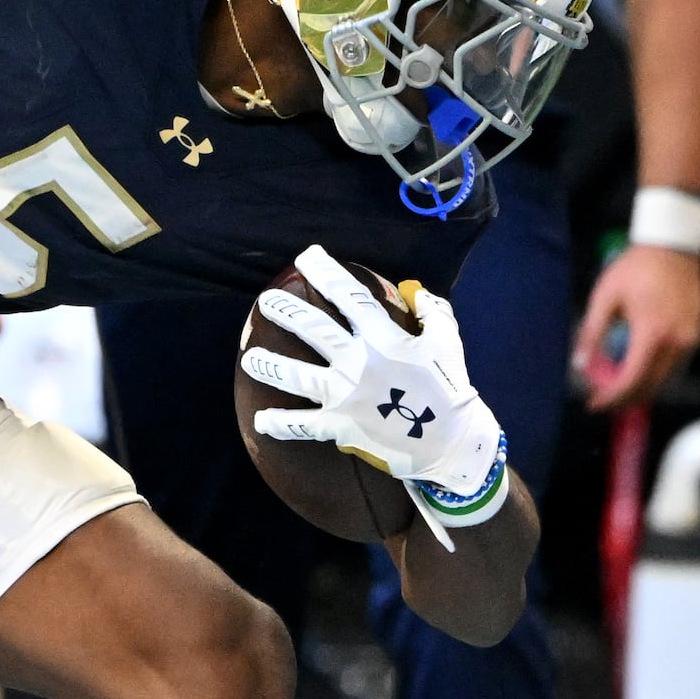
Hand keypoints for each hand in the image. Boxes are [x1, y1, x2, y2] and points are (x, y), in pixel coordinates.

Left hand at [242, 245, 508, 546]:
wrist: (450, 442)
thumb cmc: (450, 389)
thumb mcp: (448, 343)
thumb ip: (433, 313)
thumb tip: (417, 291)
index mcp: (384, 338)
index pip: (349, 296)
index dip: (325, 272)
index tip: (307, 257)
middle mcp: (358, 362)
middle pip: (313, 329)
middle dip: (285, 311)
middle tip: (265, 300)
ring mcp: (345, 394)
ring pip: (296, 376)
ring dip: (270, 366)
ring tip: (249, 358)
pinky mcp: (339, 425)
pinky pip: (302, 424)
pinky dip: (280, 424)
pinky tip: (261, 421)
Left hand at [572, 242, 699, 410]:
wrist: (672, 247)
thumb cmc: (635, 269)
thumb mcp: (604, 298)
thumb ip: (591, 334)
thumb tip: (579, 364)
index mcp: (652, 334)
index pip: (632, 379)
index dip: (611, 396)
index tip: (593, 404)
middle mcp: (676, 342)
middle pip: (651, 385)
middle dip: (625, 398)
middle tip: (602, 401)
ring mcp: (690, 339)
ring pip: (664, 378)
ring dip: (640, 388)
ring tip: (614, 388)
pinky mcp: (695, 334)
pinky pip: (673, 365)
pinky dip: (654, 373)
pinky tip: (636, 371)